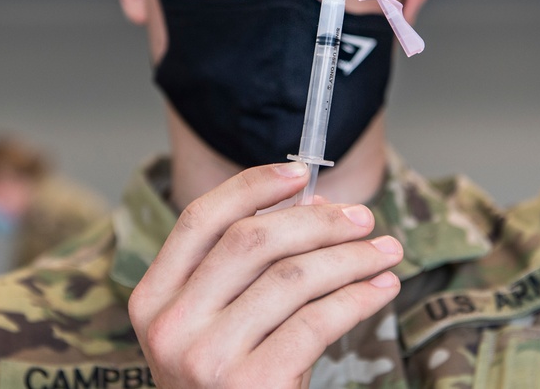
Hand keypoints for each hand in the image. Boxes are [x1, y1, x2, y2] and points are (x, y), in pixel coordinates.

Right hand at [127, 161, 402, 387]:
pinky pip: (317, 322)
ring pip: (292, 277)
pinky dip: (358, 298)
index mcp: (152, 299)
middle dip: (317, 221)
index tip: (299, 171)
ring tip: (386, 251)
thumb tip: (314, 204)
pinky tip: (381, 287)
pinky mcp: (251, 384)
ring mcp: (207, 358)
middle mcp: (171, 326)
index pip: (200, 220)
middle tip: (362, 217)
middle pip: (252, 241)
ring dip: (350, 257)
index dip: (251, 187)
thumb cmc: (225, 382)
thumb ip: (247, 268)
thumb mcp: (212, 325)